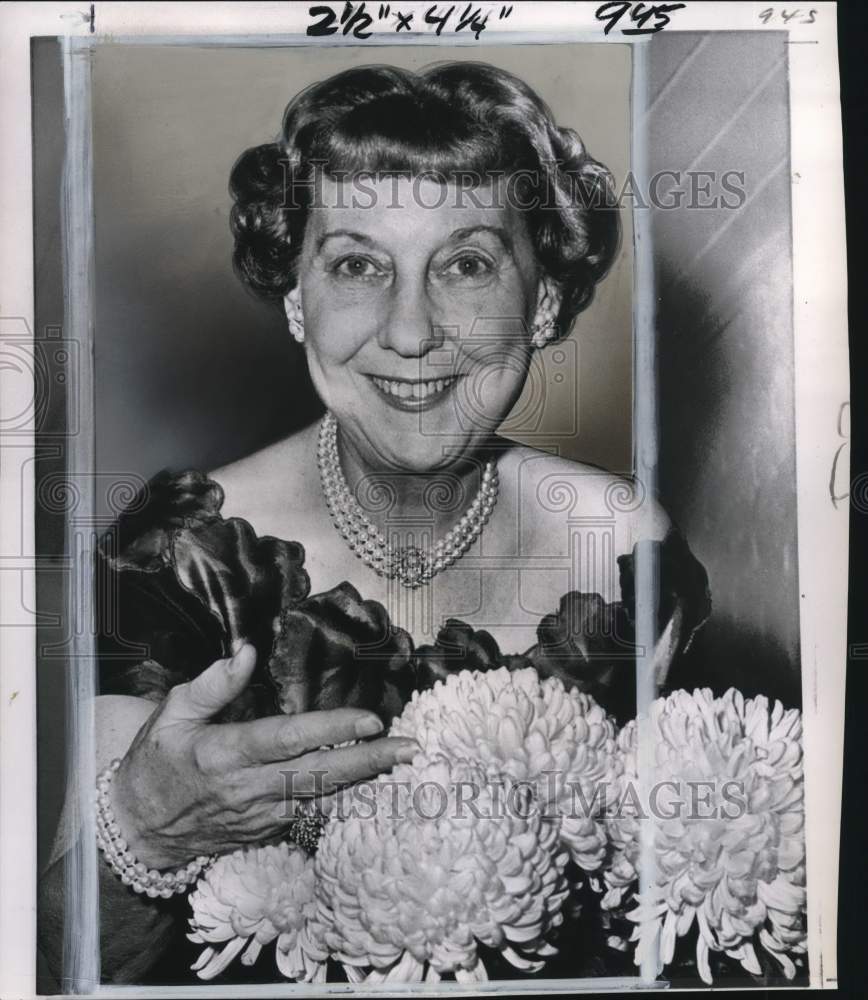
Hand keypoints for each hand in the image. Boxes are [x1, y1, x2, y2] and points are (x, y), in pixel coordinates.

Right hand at [110, 644, 417, 868]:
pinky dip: (343, 796)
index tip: (371, 720)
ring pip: (322, 796)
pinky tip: (372, 783)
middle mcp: (250, 788)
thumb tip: (247, 652)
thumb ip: (212, 684)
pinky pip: (312, 811)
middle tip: (409, 748)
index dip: (332, 730)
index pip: (288, 740)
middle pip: (319, 774)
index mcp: (227, 754)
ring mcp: (261, 814)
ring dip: (365, 780)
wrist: (138, 831)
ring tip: (403, 762)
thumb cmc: (156, 764)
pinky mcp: (266, 830)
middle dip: (369, 762)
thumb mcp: (171, 715)